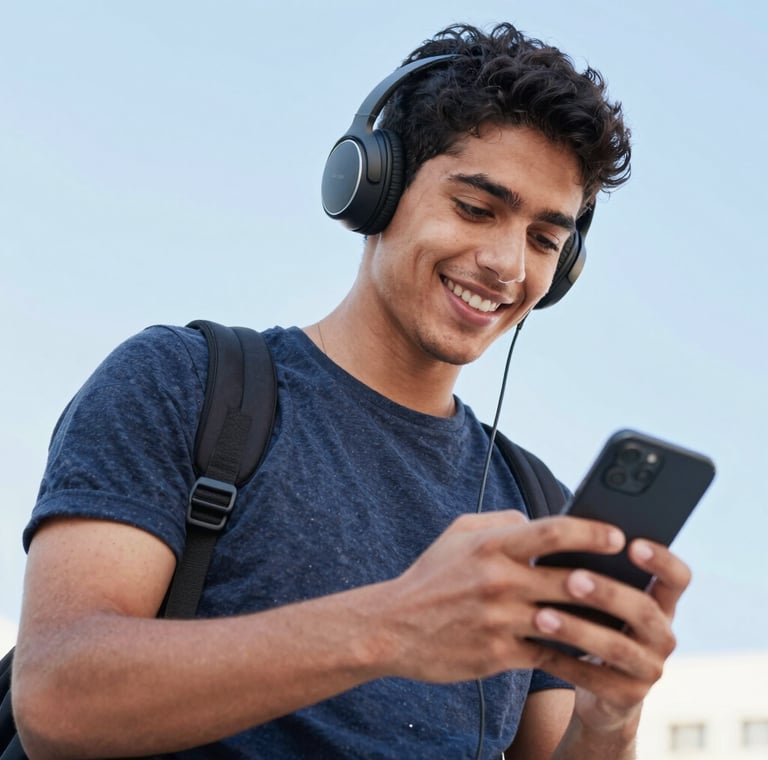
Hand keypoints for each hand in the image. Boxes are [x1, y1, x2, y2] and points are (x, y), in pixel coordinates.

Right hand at [374, 511, 626, 683]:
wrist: (393, 626)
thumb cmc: (431, 576)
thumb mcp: (458, 533)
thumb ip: (501, 521)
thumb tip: (540, 520)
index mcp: (490, 545)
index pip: (552, 531)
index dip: (591, 532)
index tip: (618, 535)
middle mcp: (498, 580)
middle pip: (570, 580)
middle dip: (611, 583)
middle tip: (641, 584)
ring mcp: (499, 620)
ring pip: (567, 622)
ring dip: (601, 624)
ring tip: (629, 623)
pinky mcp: (497, 654)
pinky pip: (548, 655)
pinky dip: (574, 654)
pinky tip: (594, 654)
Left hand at [530, 538, 690, 734]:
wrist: (598, 687)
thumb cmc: (592, 620)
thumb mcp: (600, 596)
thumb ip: (593, 568)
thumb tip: (557, 532)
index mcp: (661, 601)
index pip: (678, 578)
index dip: (661, 560)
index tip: (631, 544)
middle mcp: (663, 634)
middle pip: (643, 610)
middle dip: (606, 593)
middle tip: (572, 578)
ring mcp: (650, 668)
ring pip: (617, 648)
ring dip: (577, 630)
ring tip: (542, 616)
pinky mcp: (628, 697)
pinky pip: (594, 680)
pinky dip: (563, 663)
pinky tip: (534, 647)